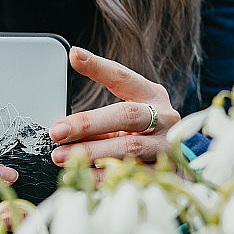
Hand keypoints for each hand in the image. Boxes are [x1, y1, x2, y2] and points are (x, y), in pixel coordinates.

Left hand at [49, 47, 179, 175]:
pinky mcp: (164, 173)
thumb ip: (98, 113)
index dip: (99, 67)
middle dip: (88, 123)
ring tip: (61, 156)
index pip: (123, 77)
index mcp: (152, 96)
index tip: (75, 56)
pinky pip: (130, 175)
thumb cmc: (142, 134)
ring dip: (91, 153)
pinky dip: (102, 177)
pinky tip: (81, 175)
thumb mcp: (125, 116)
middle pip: (126, 115)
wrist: (177, 164)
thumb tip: (62, 113)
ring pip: (128, 148)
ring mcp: (166, 146)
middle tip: (57, 131)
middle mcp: (164, 118)